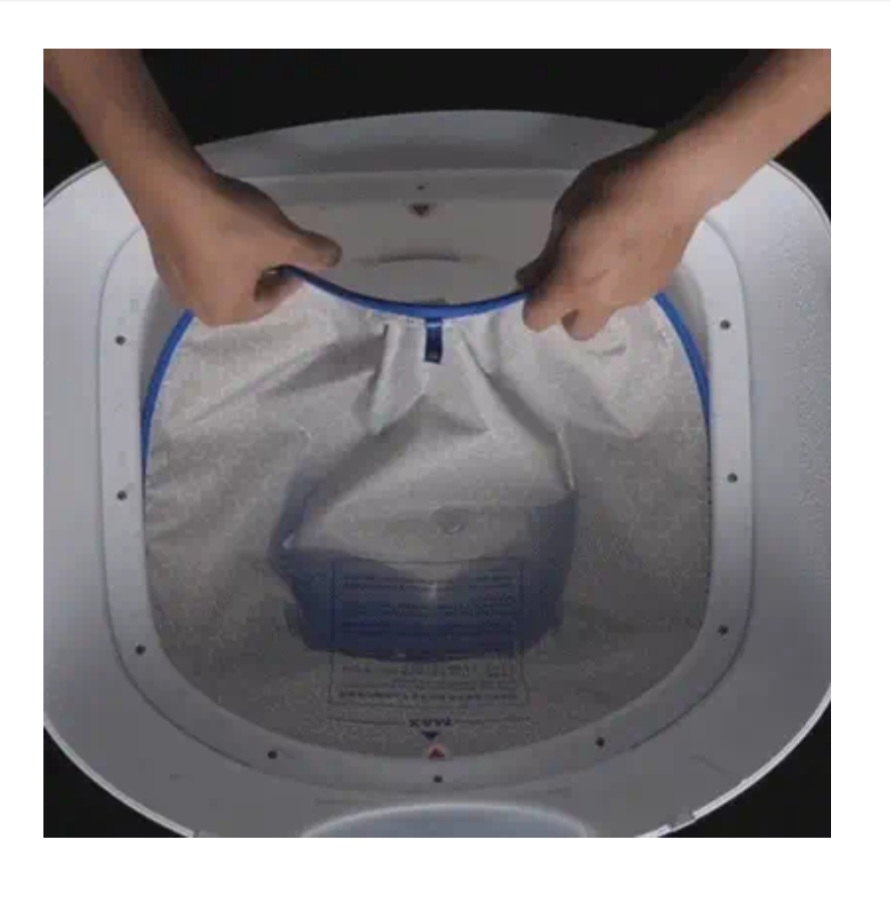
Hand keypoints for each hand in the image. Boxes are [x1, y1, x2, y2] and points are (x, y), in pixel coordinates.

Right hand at [146, 174, 340, 325]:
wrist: (168, 185)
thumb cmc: (230, 225)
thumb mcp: (283, 239)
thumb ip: (313, 253)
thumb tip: (334, 259)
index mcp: (226, 313)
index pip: (272, 299)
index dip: (292, 274)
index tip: (300, 253)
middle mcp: (195, 306)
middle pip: (246, 288)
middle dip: (265, 266)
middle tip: (276, 240)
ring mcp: (173, 282)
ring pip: (223, 271)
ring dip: (241, 254)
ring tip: (250, 228)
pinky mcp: (161, 254)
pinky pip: (201, 255)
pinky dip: (216, 242)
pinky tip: (221, 221)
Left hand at [518, 143, 710, 339]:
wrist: (676, 185)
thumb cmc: (611, 189)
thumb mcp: (565, 214)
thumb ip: (547, 255)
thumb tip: (531, 278)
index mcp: (574, 284)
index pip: (537, 320)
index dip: (532, 304)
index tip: (538, 280)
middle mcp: (602, 301)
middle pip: (577, 330)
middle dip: (569, 312)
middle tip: (571, 277)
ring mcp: (632, 298)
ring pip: (605, 312)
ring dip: (597, 296)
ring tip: (607, 257)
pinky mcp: (656, 288)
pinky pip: (628, 296)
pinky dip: (621, 283)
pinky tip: (630, 252)